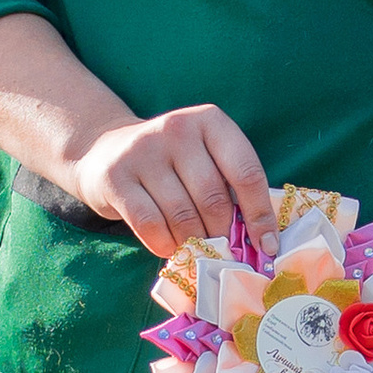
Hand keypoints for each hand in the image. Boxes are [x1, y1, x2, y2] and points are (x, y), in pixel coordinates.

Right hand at [71, 104, 274, 258]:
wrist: (106, 151)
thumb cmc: (171, 163)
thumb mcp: (204, 157)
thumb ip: (230, 186)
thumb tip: (260, 240)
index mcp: (210, 121)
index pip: (246, 172)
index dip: (260, 214)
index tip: (266, 245)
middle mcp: (177, 129)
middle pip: (213, 198)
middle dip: (223, 233)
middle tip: (224, 251)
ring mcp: (143, 151)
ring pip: (182, 216)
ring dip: (195, 243)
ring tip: (197, 250)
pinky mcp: (116, 177)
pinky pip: (150, 225)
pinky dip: (165, 245)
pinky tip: (170, 247)